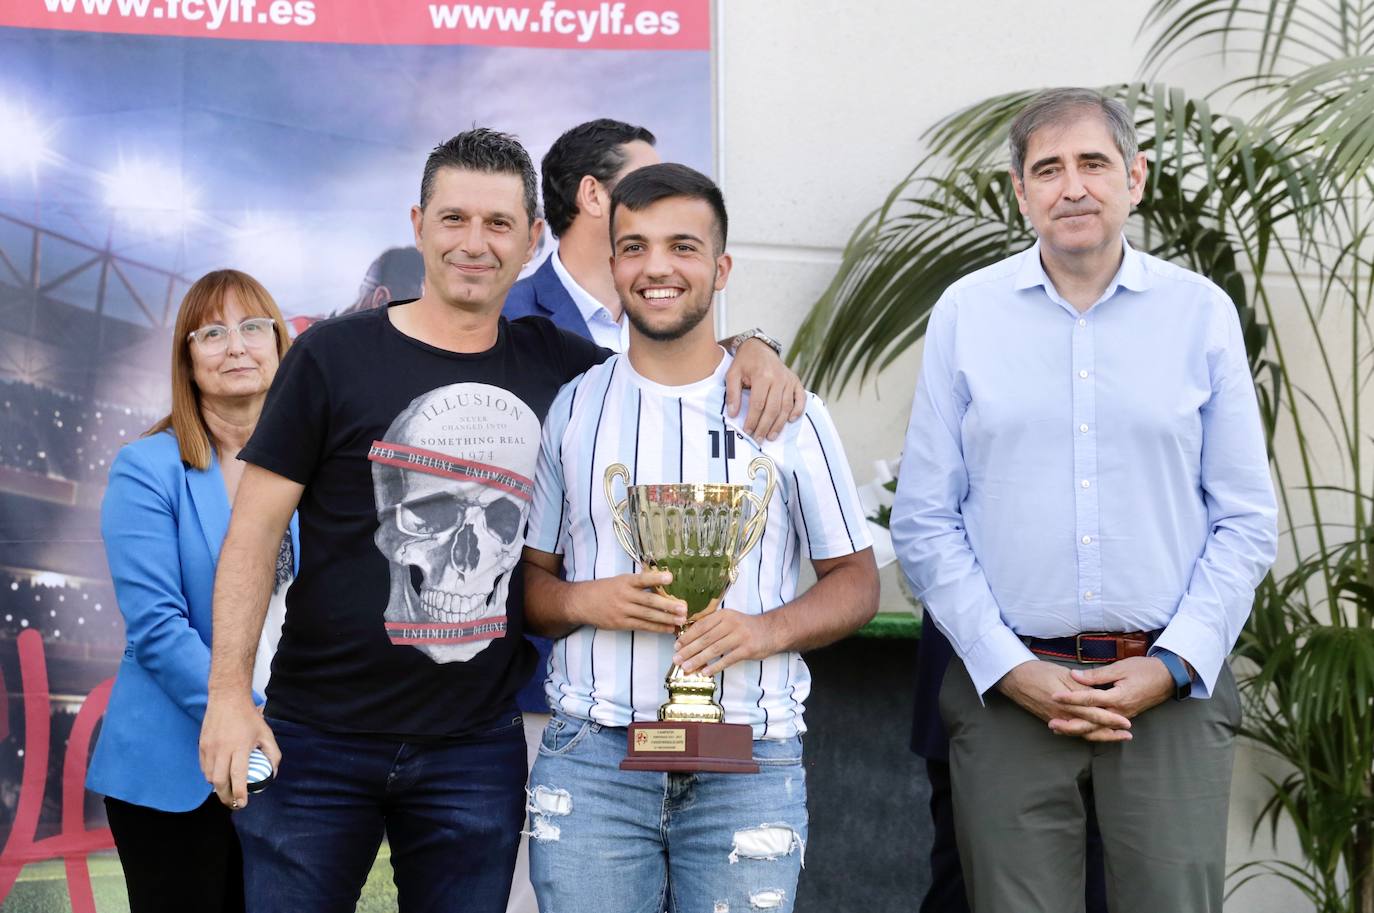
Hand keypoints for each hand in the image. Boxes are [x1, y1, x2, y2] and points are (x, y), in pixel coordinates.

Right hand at [200, 691, 280, 809]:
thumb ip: (273, 754)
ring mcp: (210, 748)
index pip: (238, 776)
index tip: (243, 804)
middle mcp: (222, 749)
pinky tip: (219, 778)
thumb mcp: (267, 734)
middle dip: (226, 797)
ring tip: (227, 792)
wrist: (227, 699)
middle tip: (234, 804)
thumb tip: (272, 774)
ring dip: (218, 788)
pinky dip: (211, 777)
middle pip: (220, 781)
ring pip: (210, 777)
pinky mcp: (202, 746)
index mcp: (240, 747)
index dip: (240, 793)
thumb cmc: (249, 718)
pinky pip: (204, 768)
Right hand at [571, 571, 686, 633]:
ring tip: (681, 620)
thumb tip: (662, 581)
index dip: (656, 578)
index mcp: (625, 581)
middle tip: (684, 608)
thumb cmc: (605, 589)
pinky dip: (656, 628)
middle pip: (649, 601)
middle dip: (668, 605)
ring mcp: (622, 611)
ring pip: (648, 616)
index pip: (642, 579)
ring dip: (666, 619)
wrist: (582, 603)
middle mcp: (624, 596)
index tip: (670, 577)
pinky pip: (642, 626)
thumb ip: (638, 582)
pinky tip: (668, 629)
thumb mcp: (619, 580)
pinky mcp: (621, 623)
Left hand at [673, 609, 774, 675]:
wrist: (771, 630)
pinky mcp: (747, 649)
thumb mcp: (729, 620)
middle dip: (689, 650)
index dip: (687, 637)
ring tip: (687, 668)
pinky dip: (715, 667)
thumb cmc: (745, 628)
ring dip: (698, 660)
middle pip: (705, 639)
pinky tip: (705, 673)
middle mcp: (731, 623)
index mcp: (723, 615)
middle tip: (677, 659)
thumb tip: (689, 642)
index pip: (701, 626)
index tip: (676, 646)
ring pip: (714, 650)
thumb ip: (712, 627)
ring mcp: (740, 636)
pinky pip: (727, 659)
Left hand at [725, 338, 805, 440]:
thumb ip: (732, 394)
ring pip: (786, 407)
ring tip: (771, 436)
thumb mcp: (733, 374)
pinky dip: (798, 410)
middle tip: (759, 439)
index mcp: (762, 376)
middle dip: (765, 426)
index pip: (758, 404)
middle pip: (773, 408)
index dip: (753, 420)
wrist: (759, 347)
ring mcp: (789, 380)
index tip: (747, 431)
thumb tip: (733, 414)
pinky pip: (801, 398)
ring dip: (779, 424)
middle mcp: (778, 378)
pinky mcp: (795, 381)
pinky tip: (791, 420)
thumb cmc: (745, 362)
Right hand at [996, 660, 1133, 741]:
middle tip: (1127, 735)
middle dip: (1110, 733)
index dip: (1111, 719)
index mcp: (1068, 703)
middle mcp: (1063, 715)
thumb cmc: (1038, 672)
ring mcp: (1057, 720)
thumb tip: (1098, 693)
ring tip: (1115, 737)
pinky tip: (1092, 734)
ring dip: (1100, 735)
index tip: (1127, 722)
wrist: (1014, 679)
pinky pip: (1071, 731)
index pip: (1094, 714)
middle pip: (1091, 728)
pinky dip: (1084, 734)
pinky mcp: (1051, 720)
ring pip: (1082, 733)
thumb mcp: (1062, 674)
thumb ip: (1081, 686)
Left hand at [1049, 657, 1175, 730]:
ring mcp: (1122, 716)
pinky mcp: (1124, 717)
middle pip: (1091, 722)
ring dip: (1078, 730)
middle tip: (1051, 723)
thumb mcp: (1121, 668)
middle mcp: (1119, 712)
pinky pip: (1105, 728)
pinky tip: (1078, 730)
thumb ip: (1096, 675)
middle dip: (1070, 724)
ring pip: (1097, 728)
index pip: (1089, 700)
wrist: (1169, 678)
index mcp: (1118, 698)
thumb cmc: (1145, 670)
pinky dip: (1091, 730)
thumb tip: (1074, 675)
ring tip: (1059, 729)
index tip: (1054, 696)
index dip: (1070, 698)